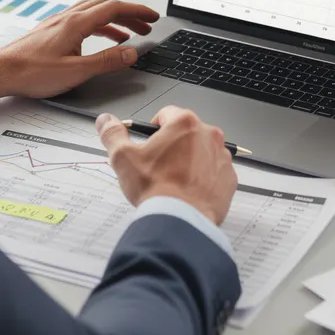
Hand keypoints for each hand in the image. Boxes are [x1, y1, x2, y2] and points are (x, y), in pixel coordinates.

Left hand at [0, 0, 158, 105]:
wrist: (1, 71)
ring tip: (128, 33)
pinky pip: (82, 21)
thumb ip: (106, 61)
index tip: (153, 16)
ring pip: (93, 12)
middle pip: (106, 7)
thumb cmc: (32, 73)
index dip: (137, 10)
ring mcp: (58, 22)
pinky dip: (98, 26)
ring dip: (114, 20)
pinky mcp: (51, 31)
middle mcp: (68, 18)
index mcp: (76, 24)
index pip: (115, 8)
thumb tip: (131, 53)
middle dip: (129, 14)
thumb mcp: (76, 71)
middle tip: (146, 25)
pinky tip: (99, 39)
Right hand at [96, 107, 237, 224]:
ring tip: (174, 180)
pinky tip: (188, 191)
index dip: (153, 129)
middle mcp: (208, 135)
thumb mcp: (123, 158)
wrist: (180, 220)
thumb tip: (106, 121)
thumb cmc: (156, 188)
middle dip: (173, 145)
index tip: (149, 144)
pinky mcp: (229, 178)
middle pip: (186, 132)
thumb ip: (113, 134)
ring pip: (202, 151)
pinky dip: (204, 178)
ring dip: (190, 160)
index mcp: (184, 123)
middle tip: (159, 166)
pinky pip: (215, 171)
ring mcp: (222, 156)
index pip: (166, 114)